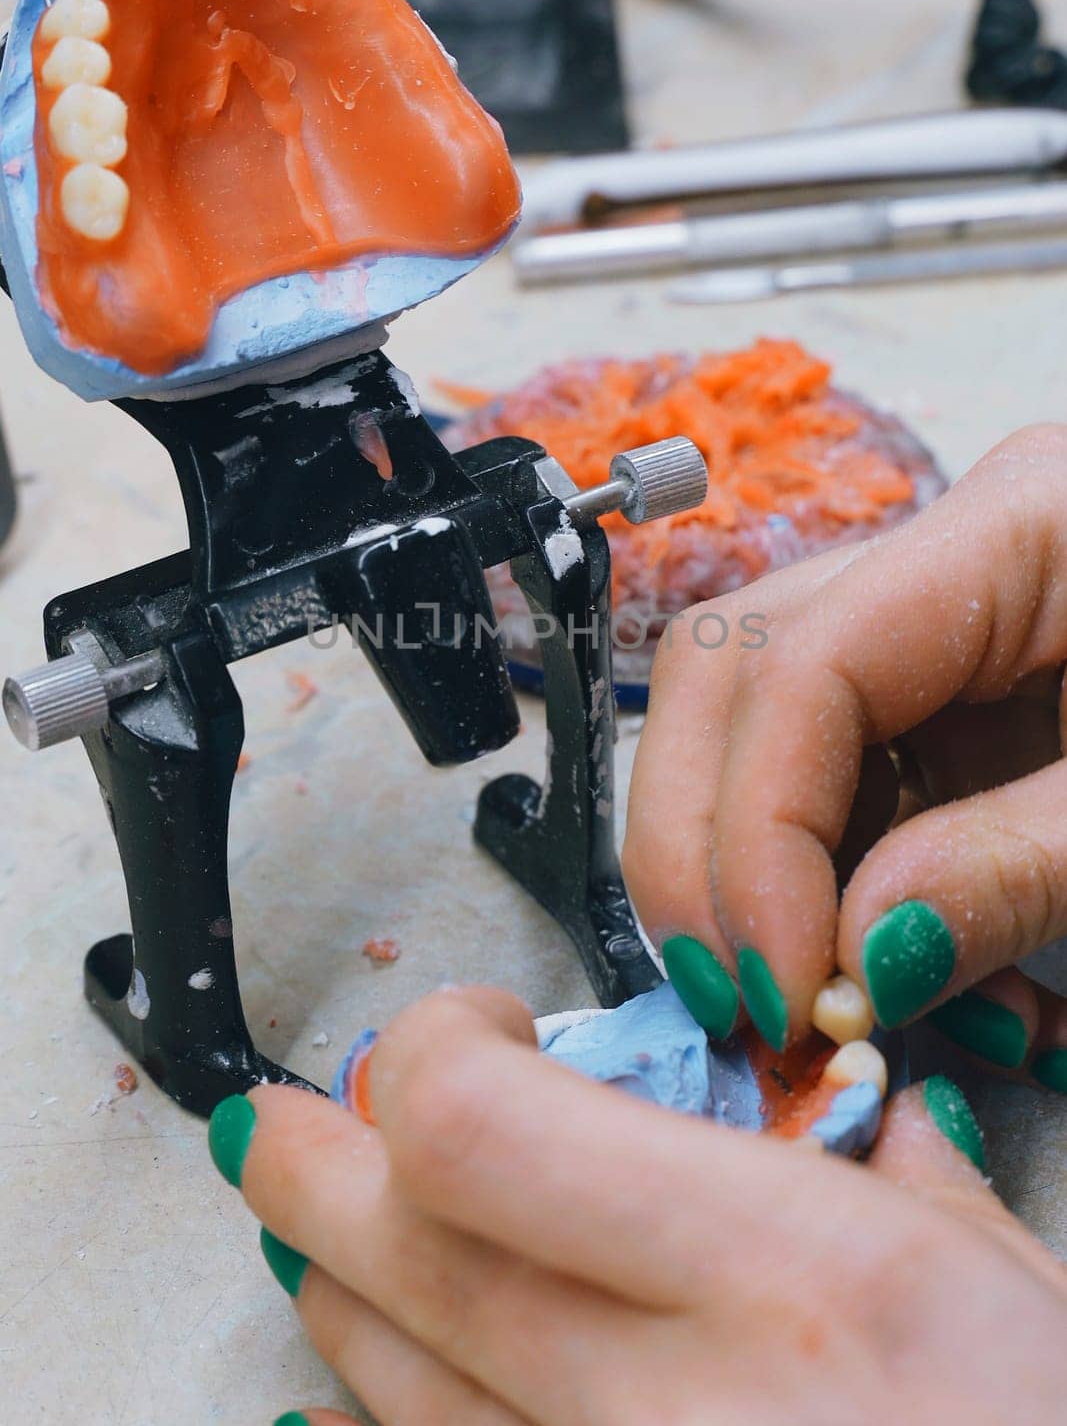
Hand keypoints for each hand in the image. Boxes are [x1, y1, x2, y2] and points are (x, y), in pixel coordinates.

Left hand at [210, 988, 1066, 1425]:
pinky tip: (338, 1407)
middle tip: (277, 1123)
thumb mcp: (1026, 1299)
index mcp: (794, 1280)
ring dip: (335, 1291)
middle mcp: (674, 1406)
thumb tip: (856, 1112)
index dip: (436, 1052)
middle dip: (311, 1165)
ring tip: (315, 1238)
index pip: (481, 1126)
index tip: (479, 1028)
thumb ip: (913, 1181)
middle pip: (405, 1252)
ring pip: (394, 1393)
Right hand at [623, 424, 1066, 1081]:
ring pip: (756, 718)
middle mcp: (956, 544)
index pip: (803, 659)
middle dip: (707, 844)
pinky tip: (912, 973)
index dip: (759, 832)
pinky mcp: (959, 683)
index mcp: (1027, 520)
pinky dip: (838, 885)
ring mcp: (946, 612)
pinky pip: (842, 772)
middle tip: (748, 1001)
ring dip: (758, 873)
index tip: (787, 991)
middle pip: (730, 664)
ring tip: (834, 1004)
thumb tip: (858, 961)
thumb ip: (1019, 867)